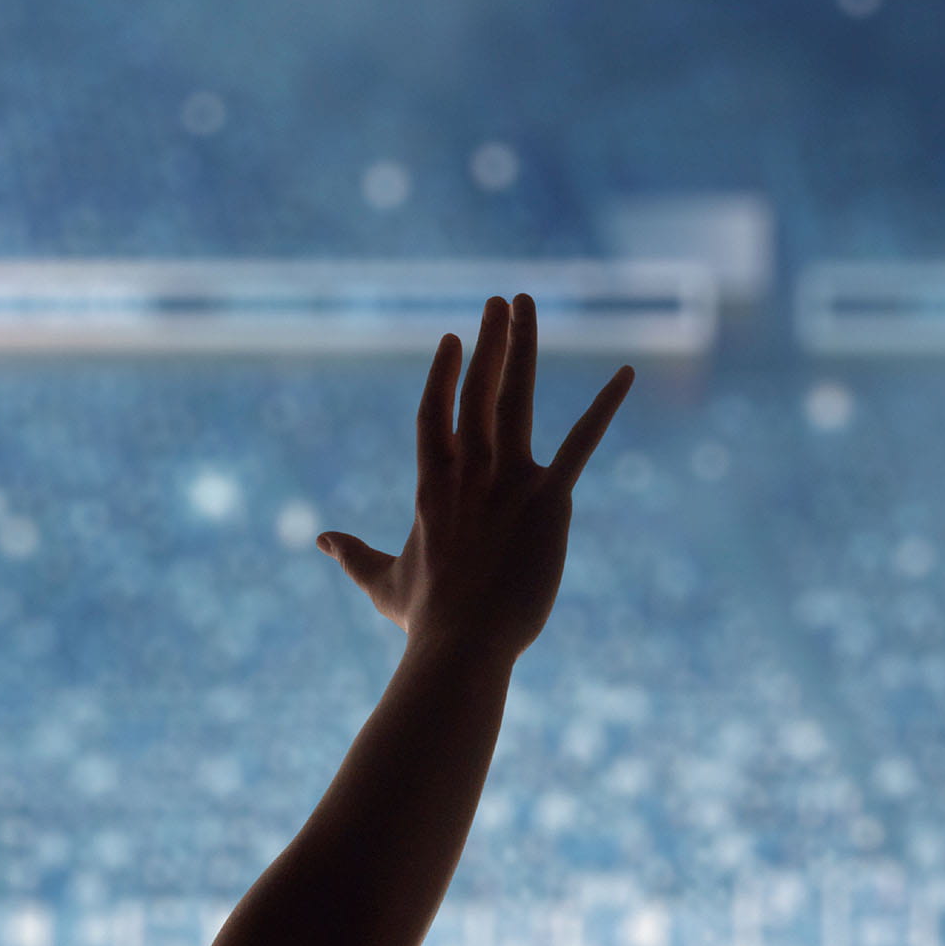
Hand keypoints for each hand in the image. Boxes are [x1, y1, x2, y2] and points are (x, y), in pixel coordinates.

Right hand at [316, 294, 632, 660]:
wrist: (462, 645)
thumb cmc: (425, 621)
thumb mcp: (381, 582)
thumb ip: (351, 554)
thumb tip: (319, 539)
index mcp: (433, 486)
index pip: (435, 414)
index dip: (444, 374)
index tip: (452, 339)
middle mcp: (469, 472)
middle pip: (478, 391)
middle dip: (489, 342)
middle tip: (499, 300)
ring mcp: (508, 481)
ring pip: (516, 398)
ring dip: (523, 347)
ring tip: (526, 305)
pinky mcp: (548, 499)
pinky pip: (582, 442)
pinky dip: (604, 406)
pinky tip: (625, 373)